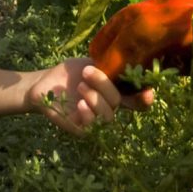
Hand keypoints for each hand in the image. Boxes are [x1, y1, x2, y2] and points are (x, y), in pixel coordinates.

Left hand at [27, 58, 154, 135]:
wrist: (44, 84)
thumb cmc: (70, 73)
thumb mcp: (92, 64)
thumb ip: (110, 67)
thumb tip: (128, 62)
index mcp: (116, 91)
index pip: (138, 101)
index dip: (146, 99)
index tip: (148, 92)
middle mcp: (109, 107)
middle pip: (119, 102)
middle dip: (104, 85)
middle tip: (86, 72)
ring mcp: (96, 120)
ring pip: (107, 116)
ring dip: (95, 99)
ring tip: (80, 87)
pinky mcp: (81, 129)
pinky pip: (92, 127)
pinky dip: (88, 115)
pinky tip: (80, 104)